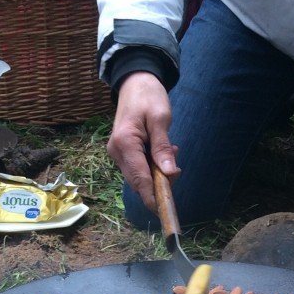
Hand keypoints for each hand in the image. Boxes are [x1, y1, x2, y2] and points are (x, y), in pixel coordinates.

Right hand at [108, 72, 176, 210]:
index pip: (139, 179)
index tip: (164, 211)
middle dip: (159, 182)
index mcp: (125, 143)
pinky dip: (152, 166)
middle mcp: (117, 152)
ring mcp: (118, 153)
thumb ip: (163, 147)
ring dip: (157, 173)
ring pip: (139, 177)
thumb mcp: (160, 119)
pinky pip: (138, 168)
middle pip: (139, 182)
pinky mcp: (122, 153)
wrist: (134, 81)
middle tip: (177, 166)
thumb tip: (169, 173)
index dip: (152, 197)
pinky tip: (162, 153)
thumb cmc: (148, 96)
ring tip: (171, 152)